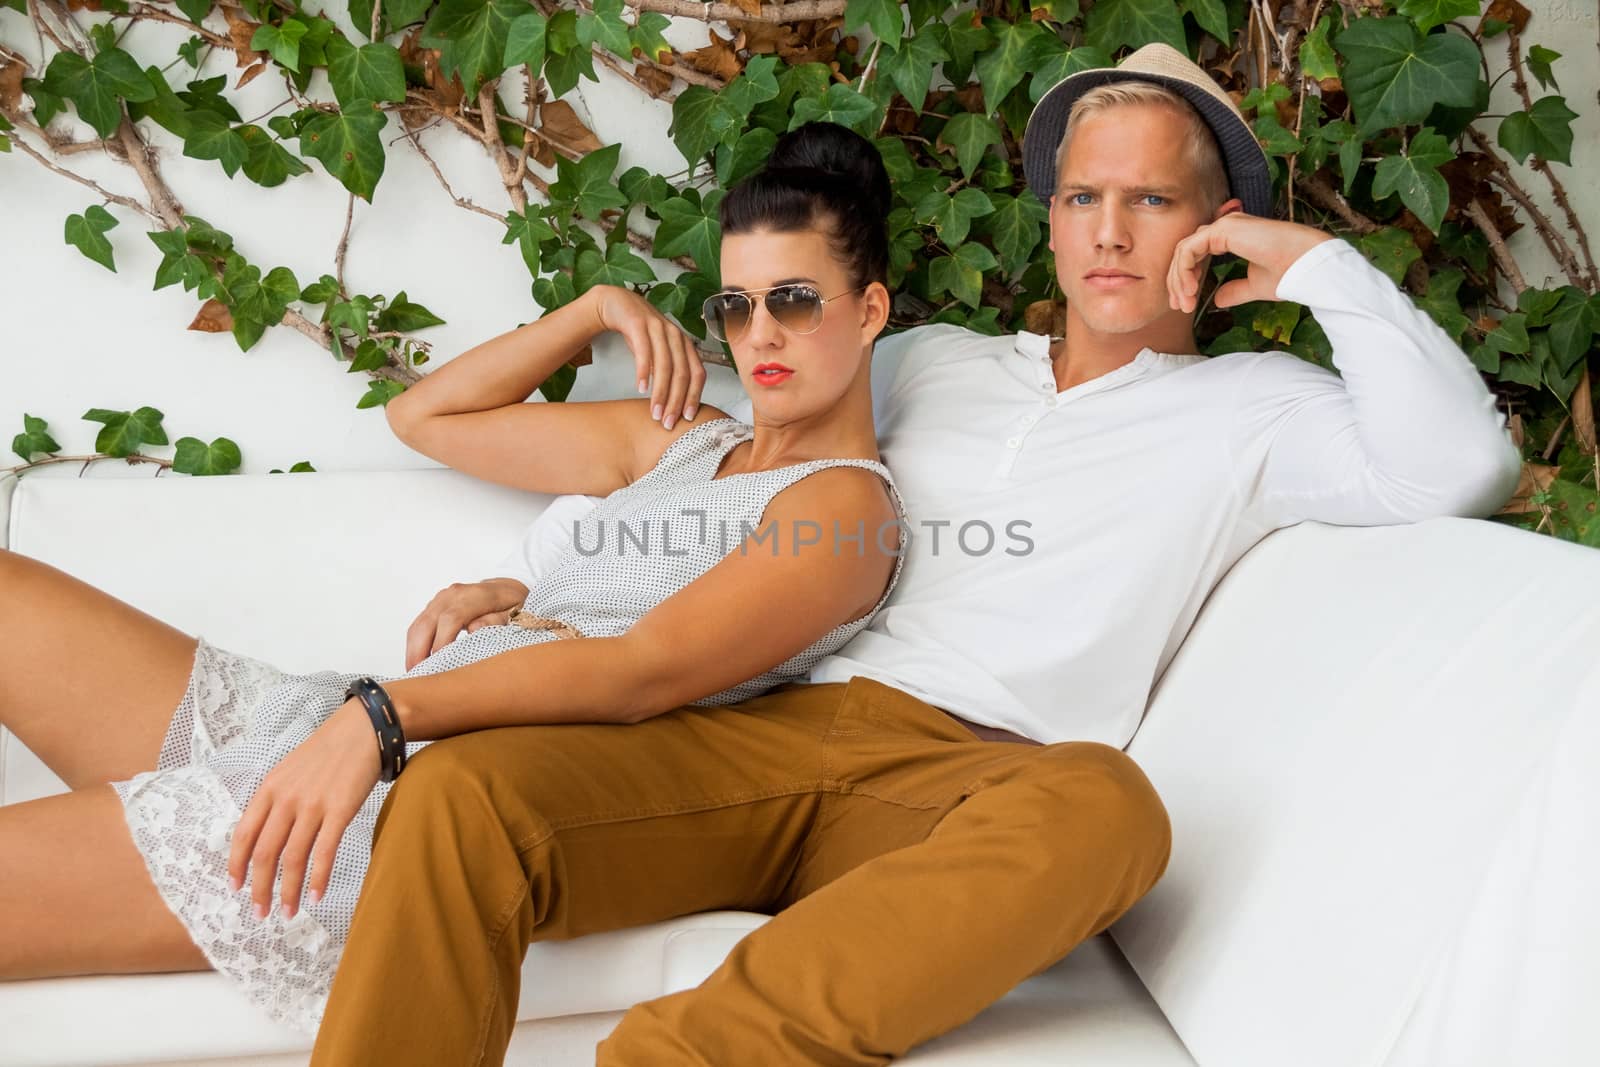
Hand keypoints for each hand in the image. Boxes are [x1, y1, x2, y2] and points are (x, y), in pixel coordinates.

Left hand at [227, 700, 379, 920]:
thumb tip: (266, 834)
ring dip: (288, 891)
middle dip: (260, 889)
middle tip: (260, 913)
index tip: (236, 888)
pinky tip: (317, 895)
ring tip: (288, 912)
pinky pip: (324, 852)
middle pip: (265, 853)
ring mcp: (313, 805)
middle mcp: (286, 799)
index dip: (237, 865)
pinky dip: (319, 878)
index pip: (244, 834)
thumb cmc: (328, 751)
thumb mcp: (290, 770)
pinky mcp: (340, 810)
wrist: (362, 730)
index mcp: (269, 789)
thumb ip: (276, 799)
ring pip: (293, 858)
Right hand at [404, 577, 527, 670]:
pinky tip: (418, 662)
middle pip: (427, 622)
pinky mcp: (434, 606)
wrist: (508, 587)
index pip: (451, 618)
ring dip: (413, 651)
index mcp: (476, 595)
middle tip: (418, 677)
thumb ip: (498, 620)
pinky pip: (419, 625)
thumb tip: (474, 629)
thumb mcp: (518, 613)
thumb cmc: (515, 604)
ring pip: (418, 625)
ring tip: (416, 674)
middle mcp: (453, 594)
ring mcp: (441, 599)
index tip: (439, 664)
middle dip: (419, 652)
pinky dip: (415, 644)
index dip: (442, 642)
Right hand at [589, 284, 707, 429]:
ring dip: (660, 392)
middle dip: (676, 401)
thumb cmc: (640, 333)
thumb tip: (676, 403)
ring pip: (665, 365)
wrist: (616, 304)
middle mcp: (676, 335)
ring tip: (655, 412)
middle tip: (668, 422)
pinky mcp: (638, 324)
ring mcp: (658, 328)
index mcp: (685, 343)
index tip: (687, 418)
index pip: (698, 373)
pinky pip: (644, 351)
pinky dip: (644, 371)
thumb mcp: (659, 352)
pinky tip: (641, 388)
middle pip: (682, 373)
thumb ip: (670, 371)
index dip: (694, 396)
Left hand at [1167, 214, 1334, 313]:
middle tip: (1180, 307)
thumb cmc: (1289, 273)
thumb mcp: (1255, 286)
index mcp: (1233, 237)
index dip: (1186, 279)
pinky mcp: (1223, 229)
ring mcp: (1224, 225)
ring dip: (1179, 279)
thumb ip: (1235, 290)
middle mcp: (1226, 227)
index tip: (1186, 304)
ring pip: (1184, 250)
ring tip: (1185, 304)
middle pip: (1186, 252)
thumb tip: (1218, 300)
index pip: (1196, 254)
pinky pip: (1189, 249)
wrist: (1306, 267)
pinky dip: (1184, 270)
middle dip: (1178, 282)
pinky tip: (1190, 290)